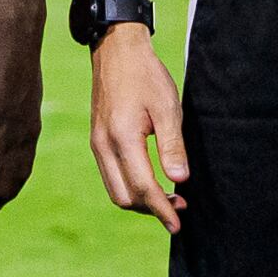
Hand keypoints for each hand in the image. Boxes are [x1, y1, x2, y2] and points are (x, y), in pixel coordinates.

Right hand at [86, 28, 188, 230]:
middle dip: (151, 209)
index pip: (142, 187)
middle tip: (179, 207)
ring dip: (140, 200)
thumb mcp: (168, 107)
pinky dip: (131, 186)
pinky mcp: (98, 140)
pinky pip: (111, 175)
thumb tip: (180, 179)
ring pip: (115, 189)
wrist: (116, 51)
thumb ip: (173, 146)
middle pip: (124, 197)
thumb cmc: (146, 76)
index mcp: (122, 138)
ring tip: (169, 197)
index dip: (162, 209)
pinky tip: (151, 180)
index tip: (178, 225)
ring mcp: (97, 144)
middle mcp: (103, 145)